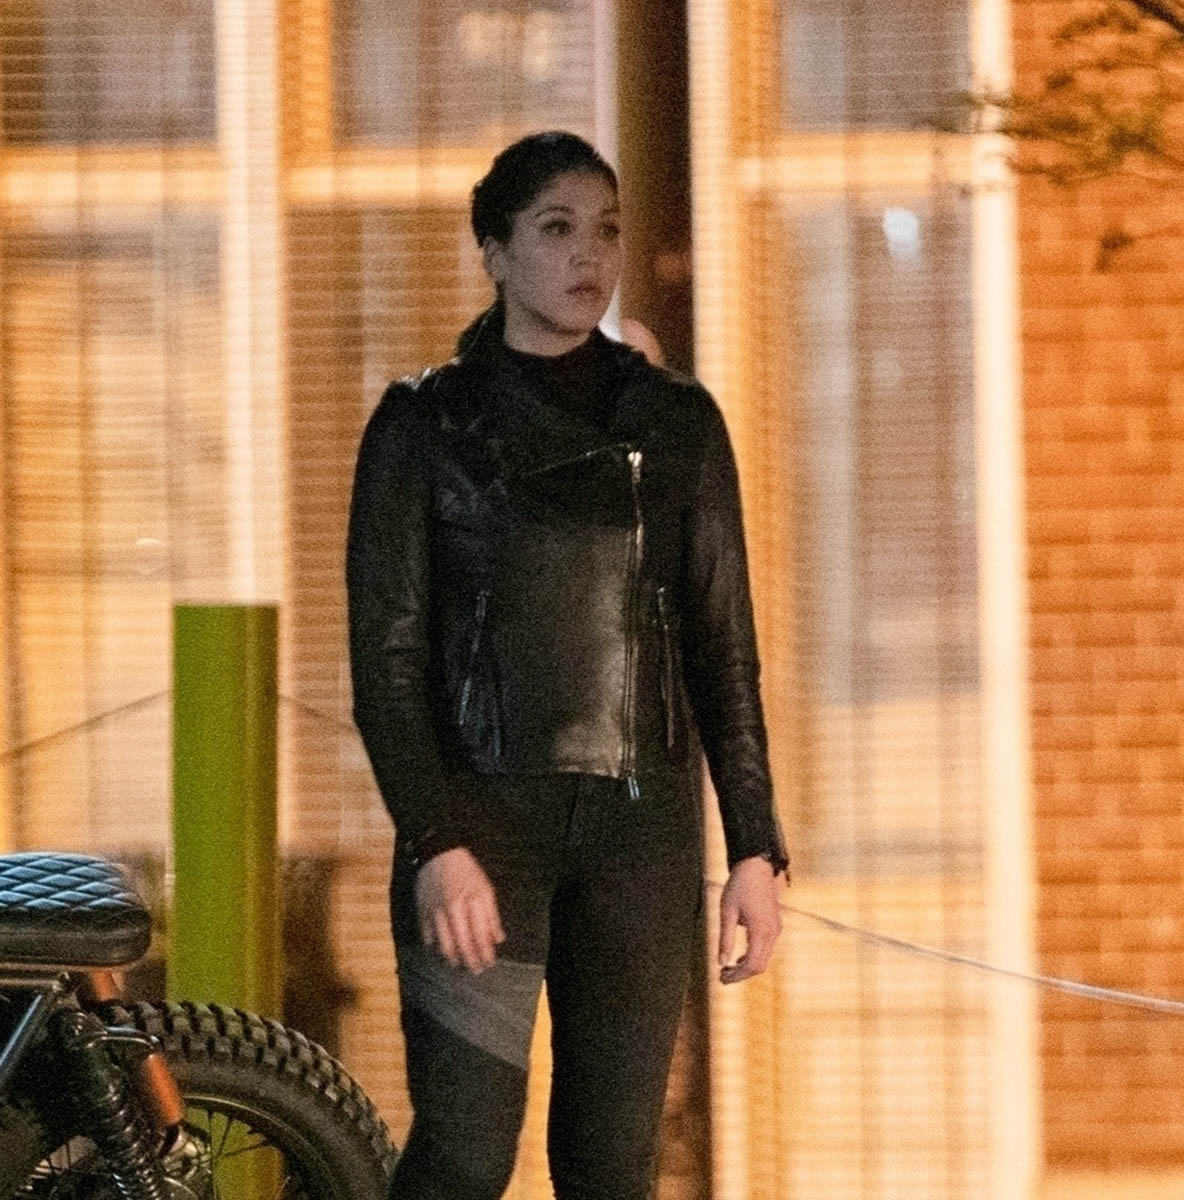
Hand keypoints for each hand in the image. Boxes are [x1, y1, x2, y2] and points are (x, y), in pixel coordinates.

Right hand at [414, 847, 504, 973]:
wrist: (439, 853)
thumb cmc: (466, 871)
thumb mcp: (485, 888)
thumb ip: (492, 915)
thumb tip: (498, 939)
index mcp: (473, 901)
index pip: (480, 935)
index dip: (485, 953)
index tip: (489, 964)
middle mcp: (454, 908)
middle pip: (462, 944)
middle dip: (470, 961)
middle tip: (475, 970)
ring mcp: (436, 911)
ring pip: (444, 944)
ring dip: (453, 958)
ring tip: (458, 964)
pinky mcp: (422, 910)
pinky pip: (427, 935)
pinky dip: (434, 946)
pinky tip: (440, 951)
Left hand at [718, 855, 781, 984]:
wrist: (756, 866)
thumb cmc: (739, 885)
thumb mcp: (727, 911)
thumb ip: (725, 938)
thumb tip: (721, 962)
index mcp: (761, 930)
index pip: (752, 965)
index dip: (737, 976)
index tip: (721, 979)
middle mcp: (772, 932)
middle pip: (760, 966)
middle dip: (741, 975)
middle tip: (722, 976)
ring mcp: (776, 928)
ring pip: (764, 958)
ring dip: (747, 966)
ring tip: (727, 968)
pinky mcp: (775, 924)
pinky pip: (766, 948)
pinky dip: (753, 956)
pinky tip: (738, 957)